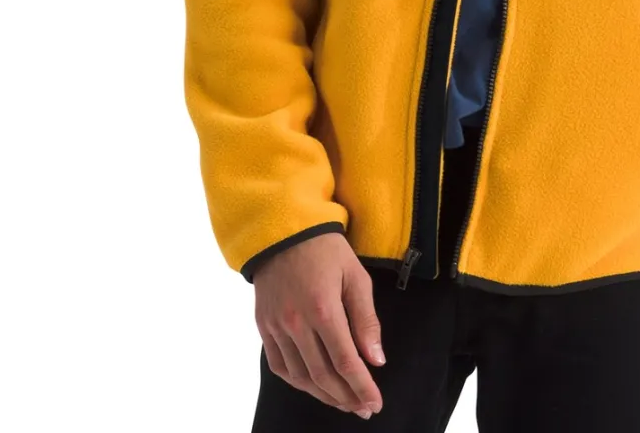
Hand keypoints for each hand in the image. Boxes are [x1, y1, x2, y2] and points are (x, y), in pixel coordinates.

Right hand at [254, 232, 385, 418]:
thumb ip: (366, 319)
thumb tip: (376, 359)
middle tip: (363, 408)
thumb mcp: (356, 276)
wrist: (283, 231)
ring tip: (343, 403)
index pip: (346, 362)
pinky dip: (297, 382)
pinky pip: (279, 365)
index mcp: (324, 309)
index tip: (375, 403)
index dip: (362, 387)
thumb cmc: (326, 250)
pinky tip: (313, 387)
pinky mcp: (263, 326)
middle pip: (323, 376)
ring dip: (323, 395)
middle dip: (346, 397)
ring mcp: (276, 327)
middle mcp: (296, 324)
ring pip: (300, 377)